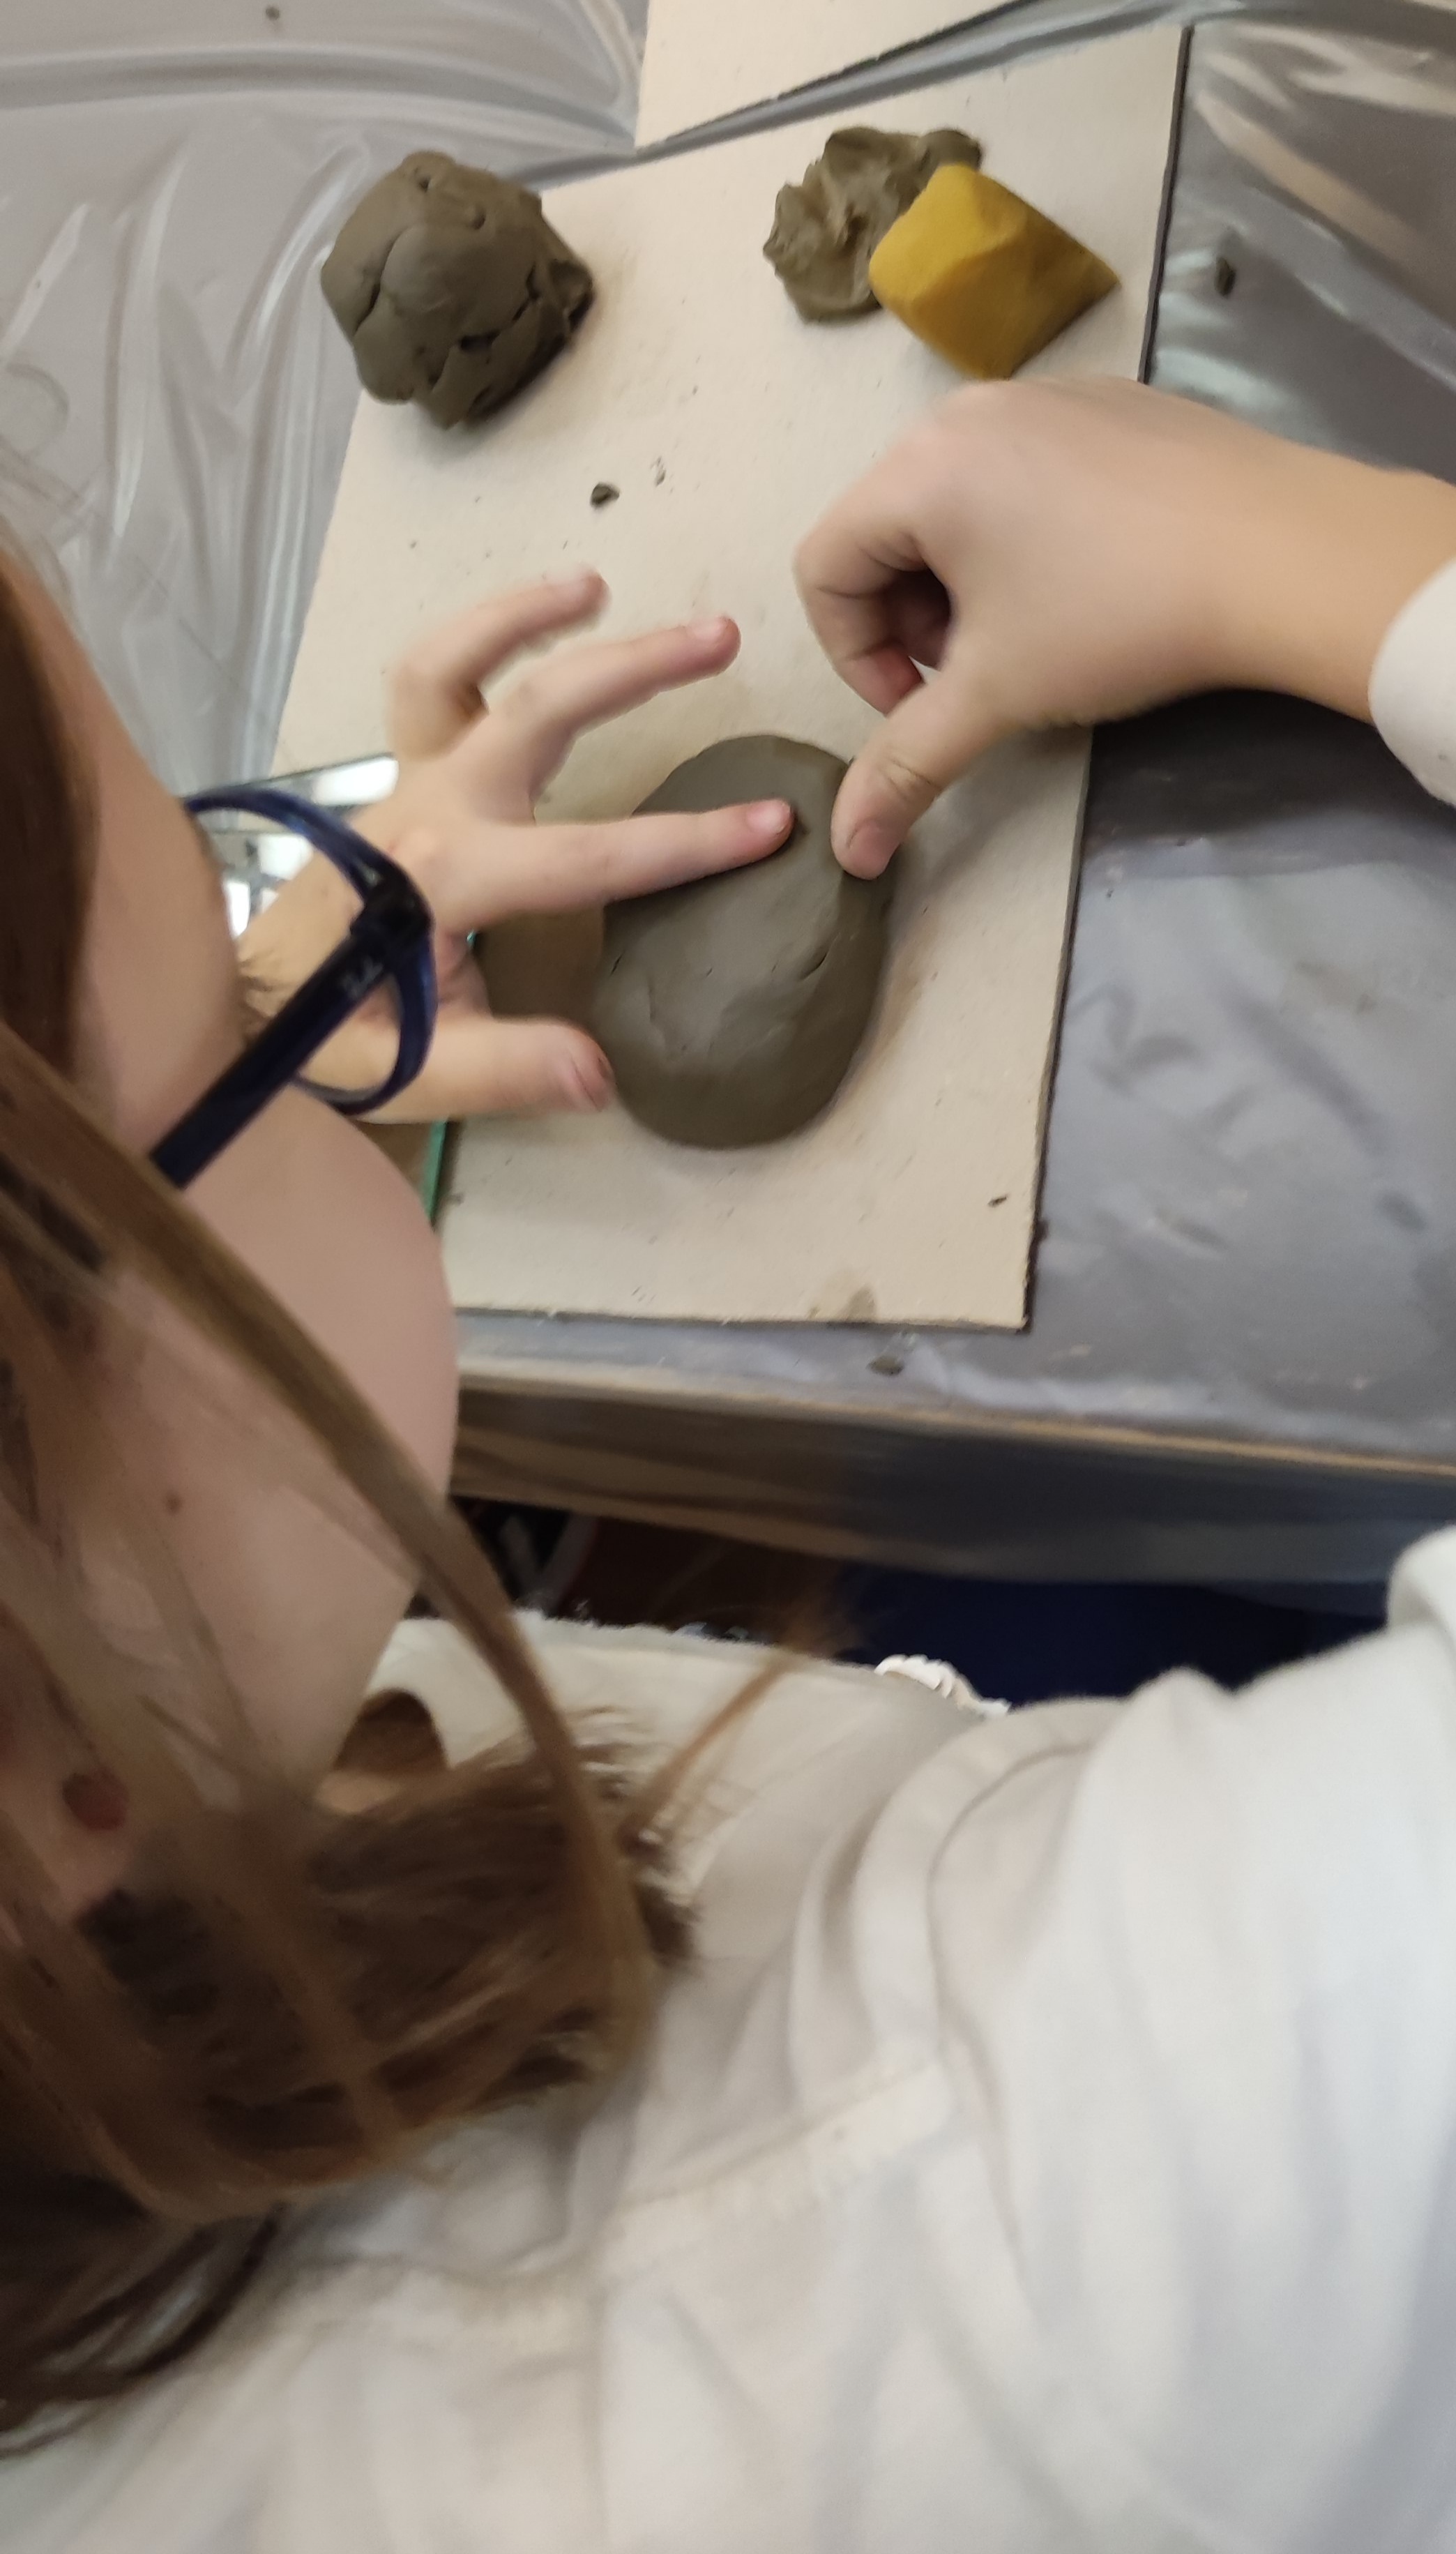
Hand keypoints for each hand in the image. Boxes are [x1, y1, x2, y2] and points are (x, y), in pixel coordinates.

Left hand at [241, 572, 791, 1118]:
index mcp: (443, 877)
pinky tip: (536, 626)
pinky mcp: (397, 783)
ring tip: (596, 581)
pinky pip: (432, 687)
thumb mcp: (414, 1073)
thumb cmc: (331, 1044)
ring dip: (524, 614)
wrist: (243, 1014)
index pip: (587, 856)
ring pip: (455, 667)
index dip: (685, 844)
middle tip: (720, 637)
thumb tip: (601, 1073)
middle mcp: (428, 807)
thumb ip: (505, 1067)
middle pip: (535, 710)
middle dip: (632, 668)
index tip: (767, 827)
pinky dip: (479, 642)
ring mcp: (406, 784)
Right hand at [795, 378, 1455, 874]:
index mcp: (918, 468)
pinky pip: (1028, 472)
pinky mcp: (1110, 402)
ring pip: (957, 501)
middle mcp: (968, 411)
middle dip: (911, 618)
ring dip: (967, 583)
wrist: (1285, 553)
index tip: (920, 704)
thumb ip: (907, 765)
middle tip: (979, 672)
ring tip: (1036, 633)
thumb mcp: (996, 697)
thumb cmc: (1116, 616)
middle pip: (886, 529)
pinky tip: (1095, 582)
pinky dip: (1028, 535)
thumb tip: (849, 854)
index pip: (824, 566)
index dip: (854, 655)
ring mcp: (1045, 396)